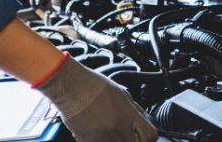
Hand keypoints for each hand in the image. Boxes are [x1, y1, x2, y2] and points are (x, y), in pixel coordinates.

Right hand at [34, 57, 158, 141]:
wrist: (70, 87)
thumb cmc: (93, 85)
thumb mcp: (122, 93)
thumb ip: (135, 110)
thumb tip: (142, 120)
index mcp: (128, 117)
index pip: (150, 137)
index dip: (148, 137)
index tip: (142, 135)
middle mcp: (118, 131)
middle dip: (131, 138)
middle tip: (123, 130)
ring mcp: (102, 139)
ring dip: (116, 139)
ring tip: (107, 125)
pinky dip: (100, 139)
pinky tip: (96, 128)